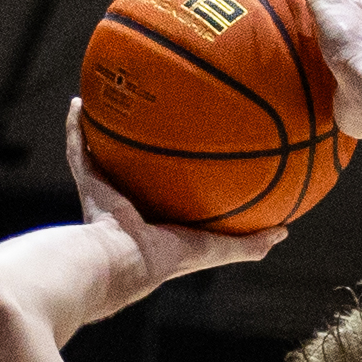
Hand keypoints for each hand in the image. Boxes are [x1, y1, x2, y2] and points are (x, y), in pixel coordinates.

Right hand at [66, 99, 283, 317]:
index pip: (173, 196)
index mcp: (159, 222)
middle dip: (147, 151)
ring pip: (106, 156)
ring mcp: (107, 194)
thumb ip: (249, 244)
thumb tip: (285, 232)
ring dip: (109, 132)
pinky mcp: (87, 183)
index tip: (197, 155)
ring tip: (118, 100)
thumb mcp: (217, 249)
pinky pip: (78, 150)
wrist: (123, 261)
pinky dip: (76, 127)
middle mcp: (132, 206)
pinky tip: (80, 102)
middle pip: (140, 172)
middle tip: (160, 119)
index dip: (184, 179)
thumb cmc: (168, 258)